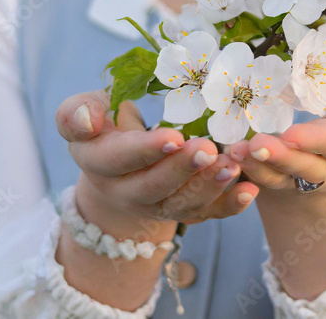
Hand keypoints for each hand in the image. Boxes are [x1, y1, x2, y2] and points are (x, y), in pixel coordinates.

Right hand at [56, 90, 259, 231]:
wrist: (116, 161)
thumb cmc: (103, 126)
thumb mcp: (80, 111)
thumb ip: (76, 112)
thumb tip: (88, 120)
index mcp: (98, 162)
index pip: (120, 159)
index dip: (146, 150)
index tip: (173, 136)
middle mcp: (126, 192)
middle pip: (154, 187)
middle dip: (183, 170)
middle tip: (208, 148)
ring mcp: (156, 206)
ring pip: (182, 205)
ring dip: (209, 187)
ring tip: (231, 166)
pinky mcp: (183, 211)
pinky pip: (207, 215)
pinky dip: (230, 206)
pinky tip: (250, 190)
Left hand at [226, 107, 325, 199]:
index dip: (319, 141)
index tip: (294, 135)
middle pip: (307, 167)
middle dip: (282, 156)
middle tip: (258, 144)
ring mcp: (301, 185)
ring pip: (278, 177)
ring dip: (256, 164)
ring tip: (237, 150)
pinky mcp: (276, 185)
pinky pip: (258, 179)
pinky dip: (242, 168)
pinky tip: (227, 155)